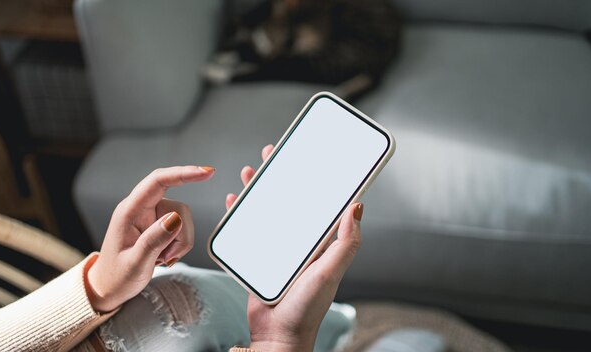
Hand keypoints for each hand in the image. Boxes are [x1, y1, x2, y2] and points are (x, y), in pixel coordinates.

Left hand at [85, 166, 215, 311]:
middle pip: (178, 207)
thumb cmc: (116, 276)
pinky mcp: (159, 224)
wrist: (109, 288)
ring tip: (161, 258)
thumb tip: (175, 218)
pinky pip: (182, 228)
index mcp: (129, 211)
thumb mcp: (135, 264)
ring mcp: (151, 216)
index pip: (158, 182)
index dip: (183, 174)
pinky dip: (179, 245)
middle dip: (181, 235)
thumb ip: (154, 240)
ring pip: (184, 219)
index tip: (206, 172)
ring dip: (179, 243)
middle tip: (166, 258)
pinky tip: (164, 255)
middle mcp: (141, 208)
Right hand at [225, 146, 362, 351]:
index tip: (309, 156)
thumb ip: (345, 242)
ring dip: (259, 190)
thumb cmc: (306, 308)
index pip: (320, 203)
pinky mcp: (258, 258)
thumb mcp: (329, 272)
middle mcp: (300, 243)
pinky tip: (234, 201)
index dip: (315, 179)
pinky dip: (241, 214)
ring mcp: (278, 249)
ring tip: (250, 171)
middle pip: (290, 200)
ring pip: (267, 210)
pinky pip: (248, 229)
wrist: (276, 337)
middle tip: (273, 153)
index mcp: (320, 243)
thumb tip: (357, 206)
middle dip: (281, 175)